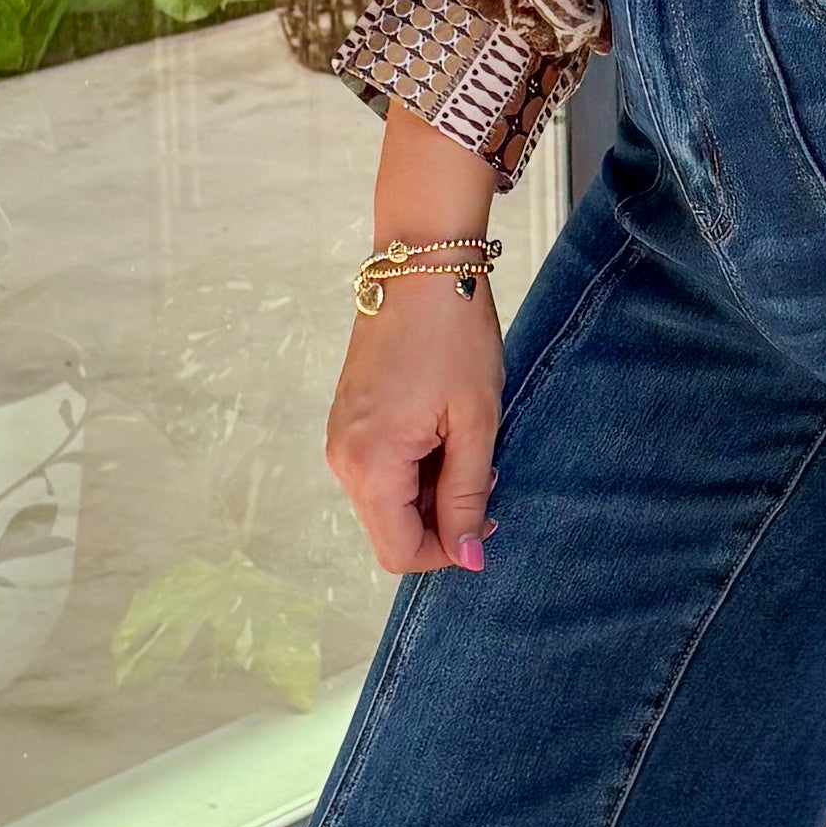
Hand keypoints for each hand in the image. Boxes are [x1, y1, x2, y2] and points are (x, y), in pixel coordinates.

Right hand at [324, 269, 503, 575]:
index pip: (399, 551)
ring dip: (429, 493)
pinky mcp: (345, 421)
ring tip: (465, 445)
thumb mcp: (475, 423)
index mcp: (371, 464)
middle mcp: (342, 459)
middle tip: (484, 477)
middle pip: (389, 530)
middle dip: (440, 520)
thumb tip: (467, 558)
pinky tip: (443, 432)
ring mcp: (339, 438)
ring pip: (385, 502)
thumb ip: (467, 496)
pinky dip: (413, 469)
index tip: (486, 517)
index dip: (447, 551)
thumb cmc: (453, 338)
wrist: (420, 269)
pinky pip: (377, 471)